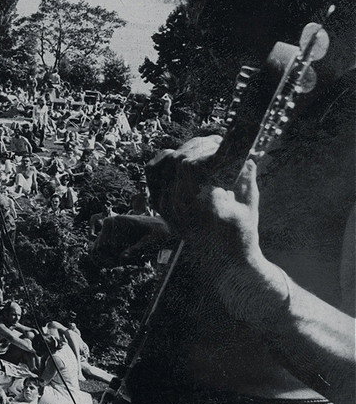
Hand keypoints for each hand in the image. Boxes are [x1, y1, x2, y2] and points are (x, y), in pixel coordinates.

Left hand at [147, 135, 259, 258]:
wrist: (223, 261)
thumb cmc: (240, 234)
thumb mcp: (248, 205)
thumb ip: (245, 178)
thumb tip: (247, 155)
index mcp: (191, 207)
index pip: (188, 167)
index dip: (207, 152)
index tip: (225, 144)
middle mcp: (170, 205)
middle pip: (176, 161)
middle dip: (201, 147)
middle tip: (221, 143)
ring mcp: (161, 203)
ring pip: (163, 162)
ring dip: (186, 150)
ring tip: (209, 147)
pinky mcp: (158, 201)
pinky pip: (154, 172)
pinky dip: (169, 159)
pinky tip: (189, 155)